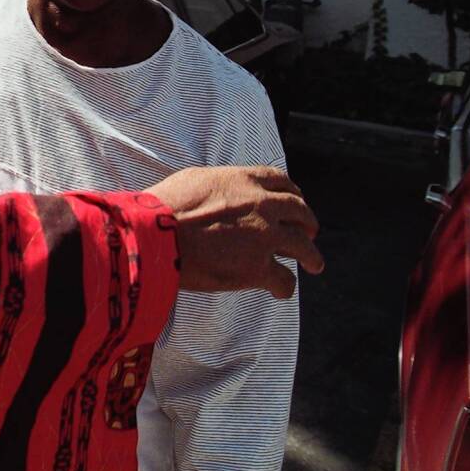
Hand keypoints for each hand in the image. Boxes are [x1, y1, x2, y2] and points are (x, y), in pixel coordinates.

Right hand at [147, 166, 321, 299]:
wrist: (154, 236)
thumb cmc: (163, 207)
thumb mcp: (195, 179)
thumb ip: (219, 185)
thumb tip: (220, 193)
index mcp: (245, 180)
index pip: (281, 181)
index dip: (292, 191)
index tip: (295, 199)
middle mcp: (262, 205)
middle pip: (299, 211)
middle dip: (307, 222)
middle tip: (309, 232)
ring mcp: (263, 237)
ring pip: (303, 247)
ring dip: (311, 256)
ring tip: (315, 264)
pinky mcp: (256, 269)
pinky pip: (284, 279)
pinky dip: (285, 286)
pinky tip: (280, 290)